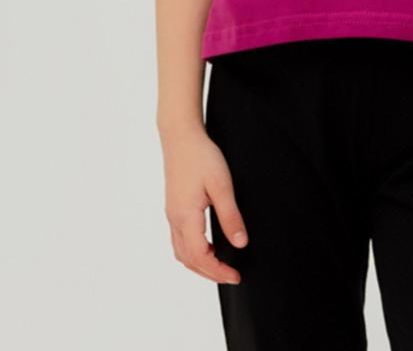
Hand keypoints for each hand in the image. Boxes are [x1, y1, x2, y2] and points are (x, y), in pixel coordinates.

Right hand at [161, 126, 249, 284]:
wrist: (180, 136)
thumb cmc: (201, 156)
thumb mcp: (222, 185)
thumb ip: (230, 215)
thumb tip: (240, 243)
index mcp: (186, 216)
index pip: (200, 257)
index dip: (218, 271)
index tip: (235, 276)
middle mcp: (175, 219)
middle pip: (188, 259)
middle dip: (209, 273)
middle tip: (231, 276)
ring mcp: (172, 214)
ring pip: (181, 252)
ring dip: (200, 264)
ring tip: (220, 266)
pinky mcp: (173, 208)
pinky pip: (180, 240)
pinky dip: (193, 252)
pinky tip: (207, 247)